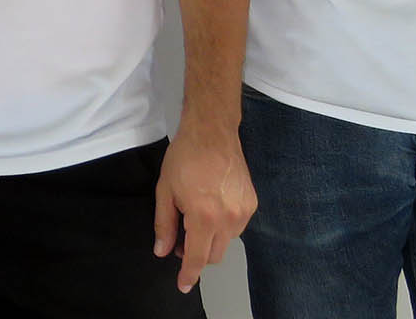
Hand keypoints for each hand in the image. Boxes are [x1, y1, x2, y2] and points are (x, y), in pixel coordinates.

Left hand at [154, 124, 256, 293]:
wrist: (212, 132)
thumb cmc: (186, 157)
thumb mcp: (165, 191)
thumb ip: (164, 225)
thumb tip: (162, 251)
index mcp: (204, 216)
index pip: (197, 258)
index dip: (189, 274)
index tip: (183, 284)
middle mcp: (229, 218)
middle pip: (214, 255)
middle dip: (196, 254)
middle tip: (180, 238)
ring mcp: (244, 211)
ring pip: (226, 242)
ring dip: (210, 239)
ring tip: (196, 215)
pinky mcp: (252, 203)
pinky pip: (236, 227)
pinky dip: (223, 225)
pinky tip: (212, 205)